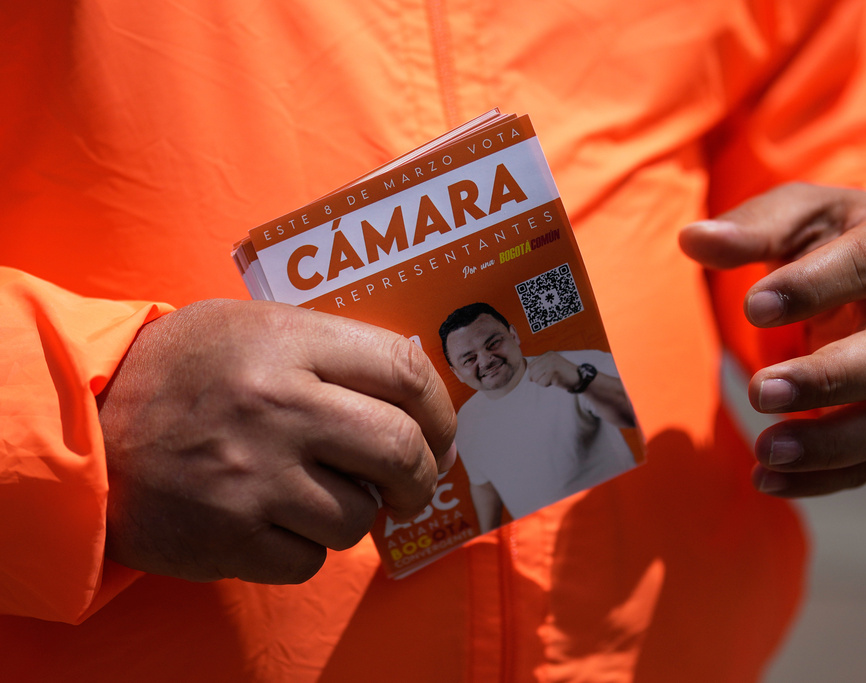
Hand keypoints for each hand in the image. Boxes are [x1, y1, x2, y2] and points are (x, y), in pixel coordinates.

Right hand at [98, 299, 456, 582]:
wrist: (89, 431)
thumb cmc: (185, 373)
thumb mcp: (253, 327)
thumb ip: (331, 351)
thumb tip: (416, 398)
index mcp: (287, 344)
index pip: (405, 372)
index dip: (442, 409)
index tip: (442, 432)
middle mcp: (276, 408)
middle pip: (401, 451)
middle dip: (423, 475)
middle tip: (413, 482)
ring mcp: (252, 477)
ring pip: (358, 517)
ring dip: (352, 513)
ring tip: (315, 494)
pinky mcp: (228, 537)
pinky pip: (310, 560)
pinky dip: (304, 548)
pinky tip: (274, 520)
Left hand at [526, 351, 579, 389]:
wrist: (579, 378)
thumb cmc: (564, 374)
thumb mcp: (552, 366)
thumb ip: (541, 368)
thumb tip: (528, 378)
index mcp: (548, 354)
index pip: (531, 365)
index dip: (534, 373)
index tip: (545, 375)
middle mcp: (548, 357)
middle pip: (532, 372)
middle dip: (538, 378)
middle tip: (550, 378)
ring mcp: (551, 364)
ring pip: (536, 378)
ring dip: (543, 382)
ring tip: (553, 379)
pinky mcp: (553, 372)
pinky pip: (542, 383)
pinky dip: (547, 385)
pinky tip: (555, 381)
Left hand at [680, 183, 865, 496]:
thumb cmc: (833, 236)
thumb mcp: (798, 215)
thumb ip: (751, 228)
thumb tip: (691, 239)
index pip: (864, 266)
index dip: (810, 288)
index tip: (752, 307)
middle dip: (826, 380)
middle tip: (760, 392)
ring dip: (828, 444)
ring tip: (765, 451)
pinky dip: (823, 478)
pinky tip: (768, 482)